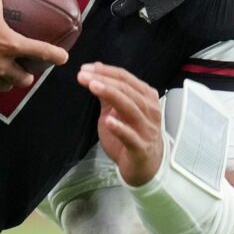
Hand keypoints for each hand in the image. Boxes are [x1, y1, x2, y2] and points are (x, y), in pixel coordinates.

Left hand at [79, 63, 165, 185]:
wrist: (145, 165)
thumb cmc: (131, 134)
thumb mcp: (117, 110)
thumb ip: (108, 93)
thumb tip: (95, 71)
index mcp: (146, 96)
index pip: (125, 78)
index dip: (105, 71)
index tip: (85, 68)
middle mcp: (150, 109)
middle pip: (127, 89)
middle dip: (103, 80)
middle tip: (82, 75)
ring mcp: (147, 128)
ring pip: (130, 107)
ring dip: (111, 94)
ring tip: (93, 86)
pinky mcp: (141, 147)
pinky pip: (131, 136)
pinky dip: (120, 128)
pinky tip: (108, 121)